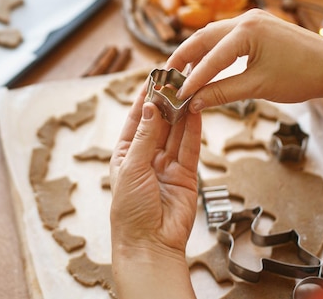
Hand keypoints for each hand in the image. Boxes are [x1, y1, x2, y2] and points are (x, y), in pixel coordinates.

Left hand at [110, 88, 200, 298]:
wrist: (149, 244)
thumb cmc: (129, 210)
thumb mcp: (132, 167)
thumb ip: (146, 137)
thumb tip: (152, 107)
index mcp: (126, 155)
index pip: (137, 120)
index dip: (145, 99)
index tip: (153, 78)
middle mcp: (146, 158)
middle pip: (159, 123)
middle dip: (166, 102)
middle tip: (176, 79)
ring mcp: (166, 166)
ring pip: (176, 133)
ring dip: (181, 112)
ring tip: (189, 89)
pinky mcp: (186, 175)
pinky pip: (190, 148)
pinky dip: (193, 130)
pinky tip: (196, 111)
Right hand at [164, 9, 322, 112]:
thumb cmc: (301, 76)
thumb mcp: (257, 87)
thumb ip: (222, 93)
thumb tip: (194, 103)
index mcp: (246, 30)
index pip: (209, 58)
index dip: (191, 80)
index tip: (176, 96)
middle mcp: (246, 18)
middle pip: (202, 37)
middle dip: (183, 58)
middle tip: (166, 77)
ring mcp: (253, 19)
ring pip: (213, 35)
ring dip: (196, 54)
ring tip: (182, 74)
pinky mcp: (258, 25)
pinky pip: (226, 36)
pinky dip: (212, 51)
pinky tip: (206, 66)